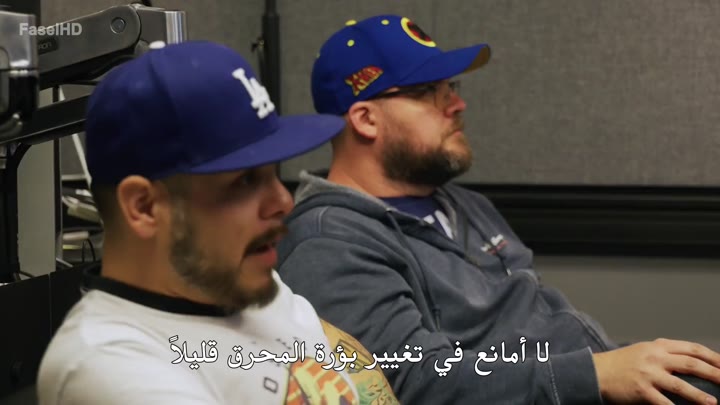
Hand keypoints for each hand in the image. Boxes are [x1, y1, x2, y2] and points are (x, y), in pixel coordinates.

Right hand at [593, 338, 719, 403]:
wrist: (596, 371)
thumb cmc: (621, 362)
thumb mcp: (643, 350)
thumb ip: (664, 352)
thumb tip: (690, 359)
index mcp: (658, 346)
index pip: (692, 349)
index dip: (712, 357)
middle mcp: (655, 358)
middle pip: (691, 364)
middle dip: (714, 373)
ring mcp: (648, 374)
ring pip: (680, 384)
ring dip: (699, 395)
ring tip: (713, 402)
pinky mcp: (642, 391)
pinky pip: (663, 402)